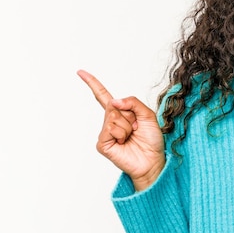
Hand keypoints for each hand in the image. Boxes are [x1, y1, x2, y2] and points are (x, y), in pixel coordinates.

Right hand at [77, 69, 164, 190]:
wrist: (152, 160)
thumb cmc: (151, 140)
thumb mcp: (148, 115)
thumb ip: (133, 102)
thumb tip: (114, 101)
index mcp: (120, 113)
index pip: (103, 95)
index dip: (92, 83)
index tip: (80, 72)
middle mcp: (110, 121)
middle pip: (113, 105)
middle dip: (130, 114)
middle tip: (136, 128)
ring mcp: (105, 133)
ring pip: (113, 117)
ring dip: (127, 126)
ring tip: (131, 136)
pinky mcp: (102, 143)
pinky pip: (111, 129)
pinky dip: (122, 134)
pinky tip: (124, 143)